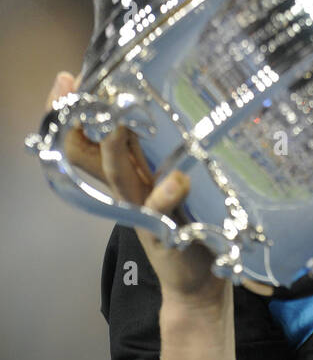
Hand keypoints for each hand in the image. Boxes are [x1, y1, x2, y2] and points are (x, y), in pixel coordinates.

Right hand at [44, 70, 230, 304]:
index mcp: (129, 171)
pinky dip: (167, 194)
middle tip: (71, 85)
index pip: (88, 135)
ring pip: (117, 175)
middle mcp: (127, 187)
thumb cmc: (186, 224)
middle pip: (88, 150)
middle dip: (78, 117)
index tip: (67, 78)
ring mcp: (140, 210)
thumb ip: (165, 153)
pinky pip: (159, 211)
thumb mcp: (171, 180)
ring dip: (116, 149)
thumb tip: (167, 108)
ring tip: (118, 122)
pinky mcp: (162, 233)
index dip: (73, 109)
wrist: (198, 281)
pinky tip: (178, 179)